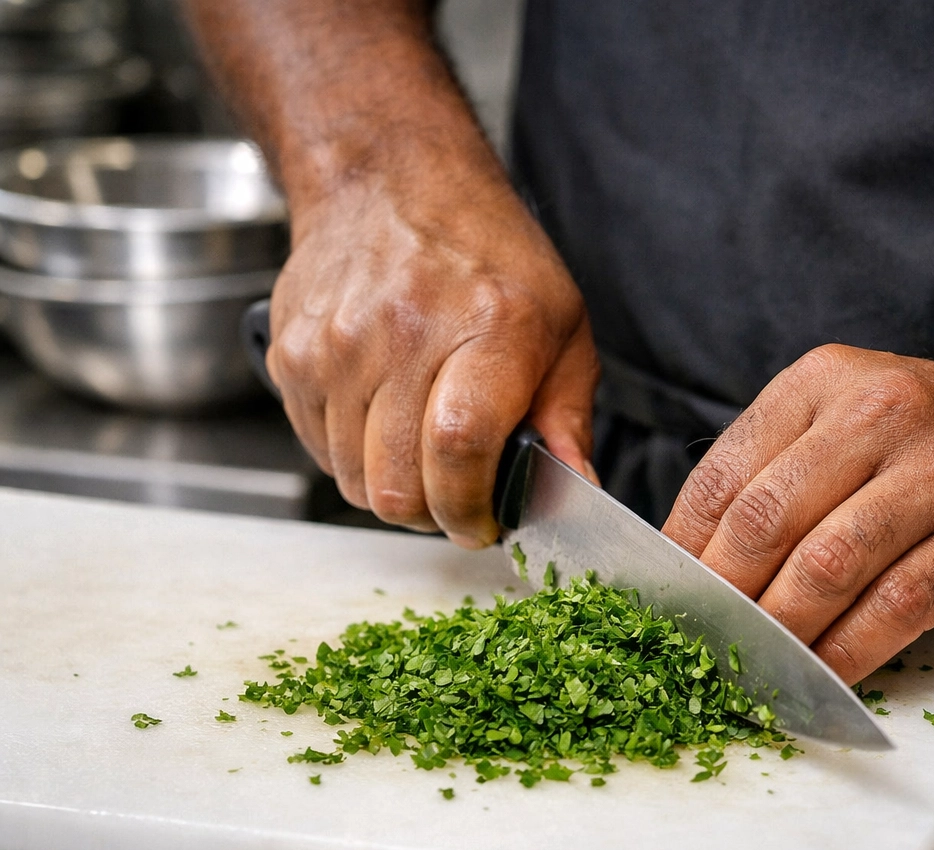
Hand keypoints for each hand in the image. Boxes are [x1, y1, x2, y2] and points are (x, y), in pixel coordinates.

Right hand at [266, 160, 598, 546]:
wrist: (389, 180)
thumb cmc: (487, 253)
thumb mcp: (562, 325)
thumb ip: (568, 418)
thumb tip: (578, 490)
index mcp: (489, 326)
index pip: (460, 447)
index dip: (469, 506)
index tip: (483, 522)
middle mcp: (405, 332)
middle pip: (397, 482)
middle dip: (434, 514)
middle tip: (458, 498)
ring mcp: (337, 344)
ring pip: (354, 479)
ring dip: (392, 488)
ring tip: (423, 455)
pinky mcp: (291, 355)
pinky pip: (319, 450)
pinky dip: (353, 457)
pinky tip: (385, 423)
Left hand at [663, 344, 933, 681]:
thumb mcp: (852, 413)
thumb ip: (778, 468)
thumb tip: (691, 557)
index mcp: (828, 383)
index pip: (725, 473)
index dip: (682, 549)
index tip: (665, 598)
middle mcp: (884, 416)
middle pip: (767, 521)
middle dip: (722, 596)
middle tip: (697, 644)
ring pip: (828, 568)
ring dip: (779, 632)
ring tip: (753, 668)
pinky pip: (896, 608)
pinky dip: (847, 653)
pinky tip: (823, 676)